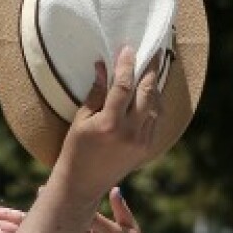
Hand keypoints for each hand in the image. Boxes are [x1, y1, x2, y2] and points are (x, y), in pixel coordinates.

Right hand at [50, 46, 162, 201]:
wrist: (83, 184)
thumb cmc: (76, 150)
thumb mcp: (80, 120)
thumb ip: (96, 92)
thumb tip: (103, 66)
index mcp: (109, 124)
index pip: (124, 86)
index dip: (127, 64)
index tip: (128, 49)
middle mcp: (129, 132)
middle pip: (147, 92)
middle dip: (152, 69)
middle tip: (155, 52)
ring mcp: (141, 142)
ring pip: (156, 105)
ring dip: (156, 86)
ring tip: (154, 69)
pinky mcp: (147, 148)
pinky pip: (156, 120)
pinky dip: (155, 104)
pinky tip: (151, 93)